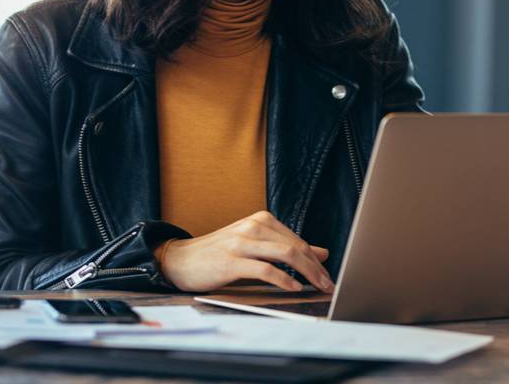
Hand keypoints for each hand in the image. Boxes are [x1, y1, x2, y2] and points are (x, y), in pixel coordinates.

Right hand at [156, 211, 333, 293]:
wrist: (180, 259)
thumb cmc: (219, 254)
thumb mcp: (255, 245)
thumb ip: (286, 247)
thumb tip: (322, 253)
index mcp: (261, 220)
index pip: (298, 240)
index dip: (316, 260)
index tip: (327, 276)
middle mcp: (254, 226)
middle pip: (296, 247)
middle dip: (316, 268)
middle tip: (328, 284)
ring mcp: (242, 242)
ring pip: (286, 255)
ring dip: (307, 273)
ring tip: (317, 287)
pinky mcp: (232, 261)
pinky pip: (265, 270)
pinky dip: (283, 280)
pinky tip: (293, 288)